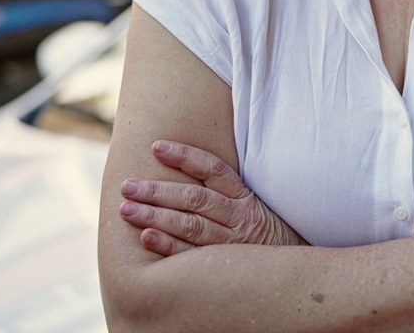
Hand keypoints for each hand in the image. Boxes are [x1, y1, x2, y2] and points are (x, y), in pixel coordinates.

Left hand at [118, 140, 305, 254]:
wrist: (286, 267)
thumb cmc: (259, 231)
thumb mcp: (251, 203)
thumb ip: (223, 189)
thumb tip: (183, 163)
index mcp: (243, 196)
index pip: (212, 169)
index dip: (185, 156)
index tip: (156, 147)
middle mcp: (237, 216)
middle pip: (194, 198)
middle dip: (157, 190)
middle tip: (128, 186)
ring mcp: (230, 241)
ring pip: (190, 225)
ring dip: (155, 216)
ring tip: (127, 210)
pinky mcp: (222, 262)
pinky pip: (191, 253)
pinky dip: (167, 245)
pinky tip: (146, 238)